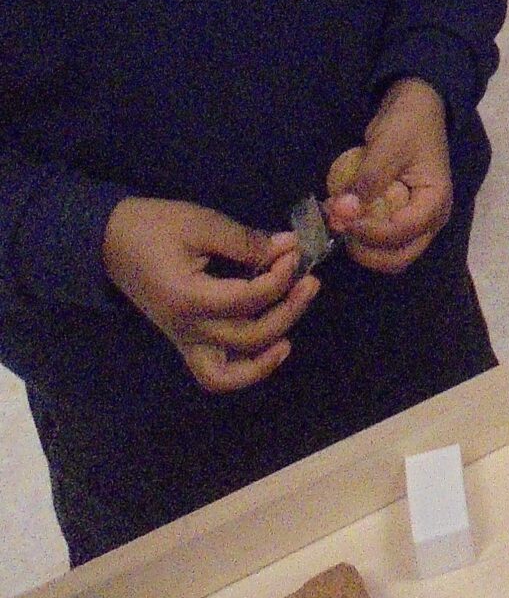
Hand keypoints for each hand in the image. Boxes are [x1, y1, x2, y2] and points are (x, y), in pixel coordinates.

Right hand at [102, 197, 316, 393]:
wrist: (110, 241)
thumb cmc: (154, 227)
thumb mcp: (202, 224)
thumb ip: (246, 241)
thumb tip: (289, 247)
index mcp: (189, 299)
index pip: (248, 300)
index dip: (280, 277)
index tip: (295, 251)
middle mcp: (187, 330)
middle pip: (249, 337)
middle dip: (288, 309)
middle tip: (310, 280)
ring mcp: (184, 340)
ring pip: (230, 373)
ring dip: (268, 354)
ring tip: (293, 325)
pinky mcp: (184, 341)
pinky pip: (215, 373)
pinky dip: (246, 370)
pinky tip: (274, 348)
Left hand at [324, 79, 452, 273]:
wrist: (416, 105)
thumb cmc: (408, 124)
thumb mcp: (387, 148)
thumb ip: (366, 182)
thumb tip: (340, 213)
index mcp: (435, 202)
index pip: (402, 233)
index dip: (369, 232)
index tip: (341, 217)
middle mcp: (430, 220)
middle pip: (399, 257)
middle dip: (366, 251)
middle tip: (340, 229)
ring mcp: (416, 221)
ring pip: (389, 254)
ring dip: (362, 247)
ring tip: (340, 222)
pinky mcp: (402, 217)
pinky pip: (382, 240)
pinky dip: (362, 236)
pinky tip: (345, 216)